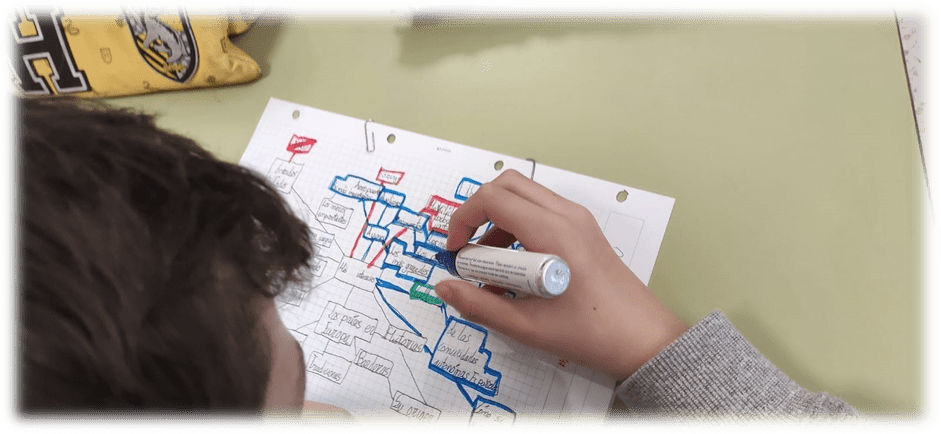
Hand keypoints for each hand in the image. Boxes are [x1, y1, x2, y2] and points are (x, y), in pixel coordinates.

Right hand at [434, 170, 687, 379]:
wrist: (643, 339)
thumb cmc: (590, 334)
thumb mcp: (527, 326)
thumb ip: (480, 305)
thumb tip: (443, 287)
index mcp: (552, 233)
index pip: (493, 199)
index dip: (463, 219)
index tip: (453, 252)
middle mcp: (566, 215)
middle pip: (507, 185)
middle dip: (477, 211)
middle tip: (466, 249)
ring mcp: (578, 219)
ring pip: (524, 196)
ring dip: (497, 221)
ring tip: (489, 267)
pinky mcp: (583, 229)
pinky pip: (541, 212)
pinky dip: (518, 228)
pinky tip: (514, 270)